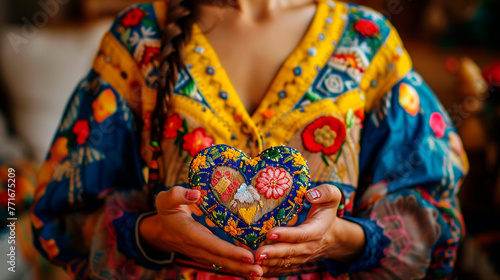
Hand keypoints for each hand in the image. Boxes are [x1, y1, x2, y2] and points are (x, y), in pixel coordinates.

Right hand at [139, 187, 262, 276]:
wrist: (162, 230)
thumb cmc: (167, 209)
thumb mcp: (167, 199)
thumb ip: (178, 195)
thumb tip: (196, 194)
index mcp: (190, 233)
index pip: (212, 245)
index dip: (230, 252)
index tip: (247, 256)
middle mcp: (198, 247)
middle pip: (221, 260)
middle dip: (241, 266)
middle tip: (260, 270)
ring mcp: (203, 253)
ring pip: (223, 263)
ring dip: (242, 270)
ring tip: (261, 273)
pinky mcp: (208, 254)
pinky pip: (223, 262)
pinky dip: (237, 267)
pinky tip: (252, 269)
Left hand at [253, 184, 365, 274]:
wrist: (332, 236)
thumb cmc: (327, 212)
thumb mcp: (333, 197)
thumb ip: (326, 193)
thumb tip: (311, 194)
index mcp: (316, 230)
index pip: (300, 234)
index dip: (286, 235)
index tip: (270, 232)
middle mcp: (309, 247)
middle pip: (290, 251)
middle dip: (273, 253)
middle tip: (257, 253)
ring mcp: (301, 257)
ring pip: (284, 262)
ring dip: (268, 263)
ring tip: (253, 261)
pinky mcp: (294, 261)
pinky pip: (281, 268)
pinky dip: (269, 270)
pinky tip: (255, 270)